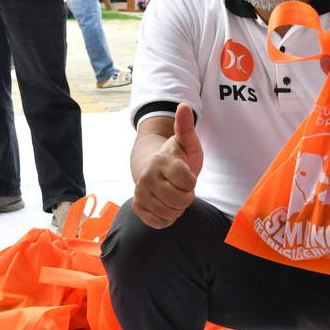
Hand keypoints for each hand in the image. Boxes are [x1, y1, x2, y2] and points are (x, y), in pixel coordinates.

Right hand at [133, 104, 202, 228]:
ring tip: (173, 194)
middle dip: (187, 196)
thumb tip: (183, 106)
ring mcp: (140, 193)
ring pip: (171, 214)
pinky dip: (167, 218)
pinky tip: (165, 204)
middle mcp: (146, 177)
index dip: (192, 181)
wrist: (155, 168)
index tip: (188, 175)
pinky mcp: (137, 207)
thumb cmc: (178, 157)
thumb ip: (186, 127)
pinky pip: (159, 223)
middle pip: (180, 201)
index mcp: (161, 160)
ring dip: (178, 208)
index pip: (187, 182)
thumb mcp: (187, 142)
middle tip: (181, 187)